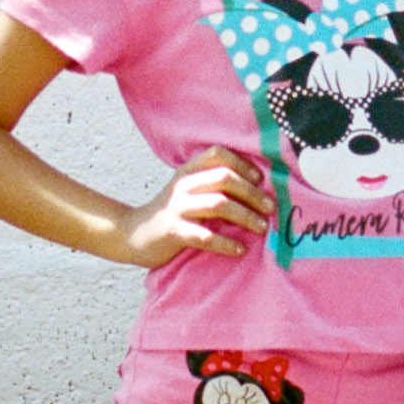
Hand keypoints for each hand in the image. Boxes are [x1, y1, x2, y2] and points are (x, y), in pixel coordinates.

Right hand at [115, 151, 267, 267]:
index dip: (242, 163)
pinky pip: (205, 236)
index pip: (217, 154)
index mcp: (187, 171)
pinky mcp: (174, 231)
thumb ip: (210, 183)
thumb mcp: (187, 190)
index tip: (260, 178)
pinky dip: (226, 243)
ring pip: (219, 204)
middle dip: (252, 192)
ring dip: (246, 216)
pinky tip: (239, 249)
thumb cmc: (171, 213)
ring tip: (262, 227)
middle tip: (270, 207)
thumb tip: (256, 186)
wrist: (133, 234)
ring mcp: (177, 208)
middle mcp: (183, 185)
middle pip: (224, 178)